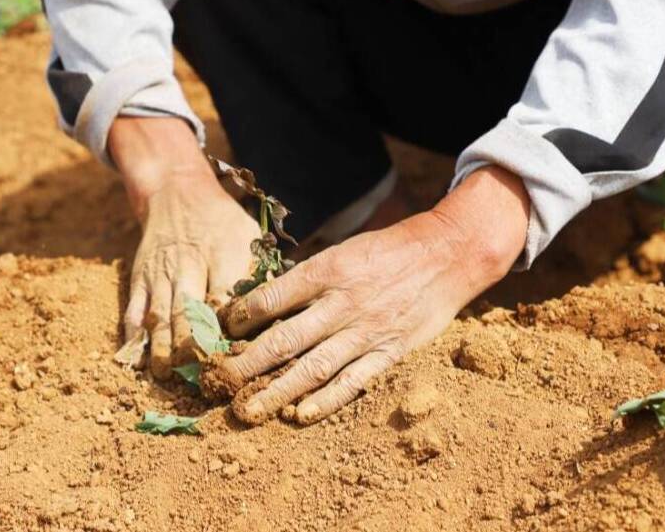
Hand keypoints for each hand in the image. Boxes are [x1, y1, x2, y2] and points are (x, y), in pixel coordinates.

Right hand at [110, 117, 258, 378]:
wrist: (176, 193)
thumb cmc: (223, 222)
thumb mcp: (251, 237)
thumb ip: (262, 274)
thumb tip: (282, 315)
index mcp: (222, 255)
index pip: (226, 299)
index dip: (230, 332)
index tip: (237, 359)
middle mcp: (188, 266)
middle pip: (189, 312)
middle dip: (194, 348)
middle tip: (204, 379)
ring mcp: (159, 275)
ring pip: (159, 317)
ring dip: (163, 350)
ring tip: (171, 378)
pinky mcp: (139, 281)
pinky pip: (133, 313)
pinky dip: (135, 340)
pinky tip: (140, 364)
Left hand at [218, 166, 529, 423]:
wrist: (448, 254)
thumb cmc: (389, 250)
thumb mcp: (344, 249)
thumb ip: (308, 275)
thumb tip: (265, 299)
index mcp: (327, 270)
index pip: (271, 297)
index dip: (239, 317)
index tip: (218, 330)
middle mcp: (342, 303)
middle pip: (283, 339)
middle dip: (245, 364)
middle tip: (217, 382)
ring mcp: (366, 331)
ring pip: (313, 368)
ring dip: (276, 391)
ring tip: (247, 410)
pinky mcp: (389, 352)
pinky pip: (353, 381)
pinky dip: (326, 400)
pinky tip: (301, 415)